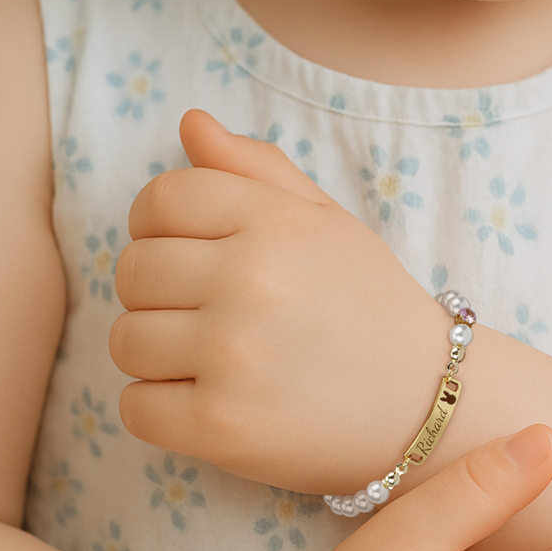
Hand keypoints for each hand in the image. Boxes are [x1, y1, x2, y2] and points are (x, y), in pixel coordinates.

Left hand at [110, 109, 445, 491]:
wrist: (425, 403)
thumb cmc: (369, 306)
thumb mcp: (328, 222)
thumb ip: (257, 169)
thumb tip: (189, 123)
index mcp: (274, 223)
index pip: (159, 201)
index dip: (155, 228)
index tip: (183, 255)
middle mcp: (251, 281)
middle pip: (132, 271)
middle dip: (158, 294)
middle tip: (206, 316)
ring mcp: (234, 356)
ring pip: (126, 341)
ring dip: (157, 354)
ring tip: (210, 362)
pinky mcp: (222, 427)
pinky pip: (135, 408)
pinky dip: (159, 409)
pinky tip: (207, 403)